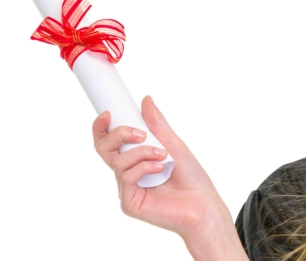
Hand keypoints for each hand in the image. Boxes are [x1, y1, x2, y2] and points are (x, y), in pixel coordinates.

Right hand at [92, 95, 247, 259]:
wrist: (204, 205)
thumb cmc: (192, 178)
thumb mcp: (174, 144)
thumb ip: (158, 125)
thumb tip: (146, 100)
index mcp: (134, 158)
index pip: (108, 141)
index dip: (102, 127)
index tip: (109, 113)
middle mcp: (127, 173)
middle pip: (103, 149)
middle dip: (118, 134)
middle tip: (141, 133)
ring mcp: (127, 188)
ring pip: (117, 161)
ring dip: (141, 152)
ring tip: (163, 155)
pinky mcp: (129, 202)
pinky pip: (126, 177)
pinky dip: (143, 167)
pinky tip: (160, 169)